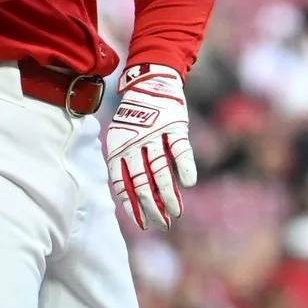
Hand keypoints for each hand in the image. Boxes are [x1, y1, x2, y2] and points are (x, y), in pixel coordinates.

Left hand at [103, 64, 195, 228]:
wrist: (150, 83)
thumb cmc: (137, 118)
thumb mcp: (122, 138)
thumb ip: (126, 165)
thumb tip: (135, 199)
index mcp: (118, 149)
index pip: (123, 184)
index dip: (133, 206)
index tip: (144, 224)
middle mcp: (134, 144)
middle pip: (142, 182)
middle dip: (152, 207)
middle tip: (163, 224)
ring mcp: (154, 135)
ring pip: (160, 170)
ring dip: (168, 194)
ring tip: (176, 213)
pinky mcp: (173, 126)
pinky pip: (180, 150)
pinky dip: (184, 166)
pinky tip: (188, 184)